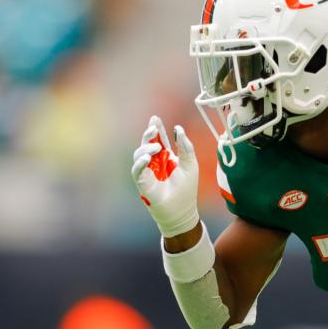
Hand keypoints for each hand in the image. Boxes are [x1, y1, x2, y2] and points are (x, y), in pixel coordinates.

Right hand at [132, 116, 199, 237]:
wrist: (182, 210)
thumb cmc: (186, 189)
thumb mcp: (190, 164)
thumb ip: (186, 147)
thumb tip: (179, 129)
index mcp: (167, 157)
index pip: (160, 139)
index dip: (157, 129)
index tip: (155, 118)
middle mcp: (155, 162)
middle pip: (147, 143)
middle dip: (149, 133)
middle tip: (153, 127)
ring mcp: (148, 171)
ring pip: (139, 154)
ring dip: (146, 148)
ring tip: (157, 147)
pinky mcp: (143, 182)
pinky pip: (137, 170)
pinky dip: (140, 163)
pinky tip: (147, 157)